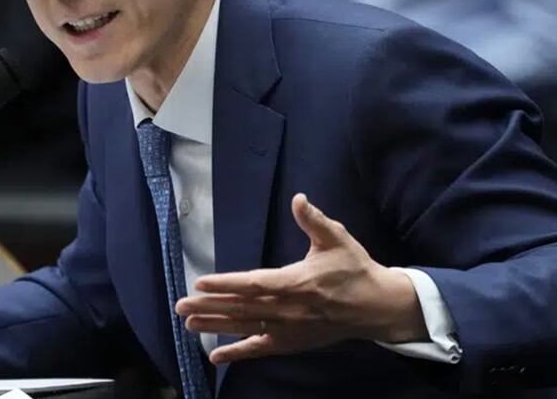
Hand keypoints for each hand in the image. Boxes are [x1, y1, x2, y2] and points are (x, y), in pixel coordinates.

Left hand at [175, 193, 426, 363]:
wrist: (376, 307)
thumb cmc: (354, 269)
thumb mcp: (337, 239)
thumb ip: (314, 221)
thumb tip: (298, 199)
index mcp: (296, 282)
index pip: (253, 284)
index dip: (225, 284)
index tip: (200, 283)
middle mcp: (288, 309)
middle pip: (242, 308)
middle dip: (209, 306)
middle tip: (180, 305)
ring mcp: (288, 329)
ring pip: (246, 327)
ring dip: (216, 326)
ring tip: (188, 323)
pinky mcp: (292, 342)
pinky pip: (261, 349)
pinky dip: (238, 353)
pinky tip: (215, 357)